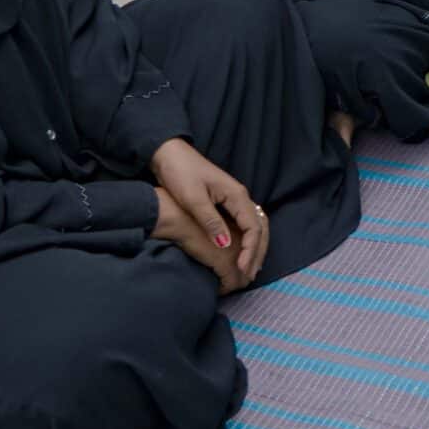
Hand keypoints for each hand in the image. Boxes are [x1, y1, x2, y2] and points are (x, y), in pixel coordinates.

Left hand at [150, 137, 266, 291]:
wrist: (169, 153)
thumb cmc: (179, 173)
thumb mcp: (193, 199)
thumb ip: (211, 222)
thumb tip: (226, 245)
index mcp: (236, 195)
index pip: (253, 228)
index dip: (250, 250)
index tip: (241, 269)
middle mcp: (240, 196)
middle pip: (260, 228)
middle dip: (257, 252)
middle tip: (250, 274)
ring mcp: (233, 198)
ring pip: (254, 226)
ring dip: (254, 247)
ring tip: (249, 267)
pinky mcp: (224, 201)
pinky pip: (243, 223)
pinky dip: (246, 240)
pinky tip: (238, 252)